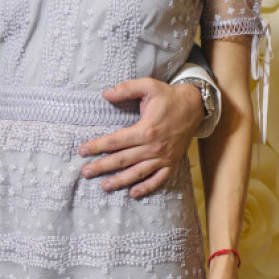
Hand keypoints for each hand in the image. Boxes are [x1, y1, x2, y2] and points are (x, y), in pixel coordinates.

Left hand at [78, 78, 202, 197]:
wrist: (195, 106)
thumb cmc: (169, 96)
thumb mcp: (148, 86)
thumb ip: (126, 88)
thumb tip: (105, 94)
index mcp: (146, 129)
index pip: (116, 141)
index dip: (97, 146)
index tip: (83, 151)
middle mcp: (153, 147)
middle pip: (123, 160)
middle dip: (102, 166)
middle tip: (86, 172)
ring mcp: (163, 157)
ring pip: (138, 173)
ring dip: (120, 181)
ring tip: (104, 186)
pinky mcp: (172, 162)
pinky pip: (158, 179)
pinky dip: (146, 187)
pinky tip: (133, 193)